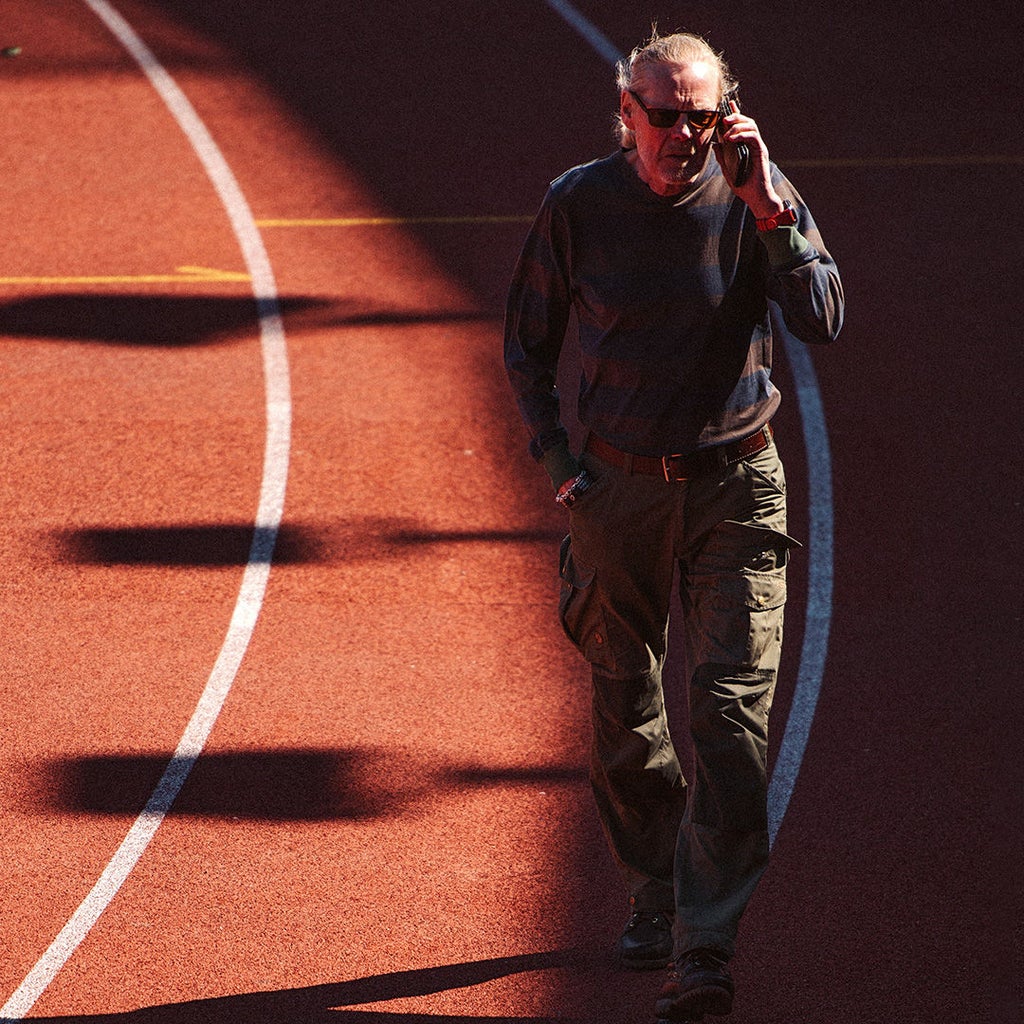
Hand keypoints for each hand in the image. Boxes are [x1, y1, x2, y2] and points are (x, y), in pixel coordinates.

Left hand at [713, 101, 787, 220]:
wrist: (756, 197)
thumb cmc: (743, 186)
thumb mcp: (728, 170)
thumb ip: (722, 157)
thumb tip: (715, 145)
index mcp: (746, 146)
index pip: (741, 126)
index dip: (735, 114)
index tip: (727, 105)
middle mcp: (753, 144)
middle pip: (747, 122)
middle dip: (735, 117)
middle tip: (723, 119)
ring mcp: (758, 146)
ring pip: (751, 126)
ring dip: (737, 125)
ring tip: (726, 132)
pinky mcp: (761, 151)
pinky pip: (753, 136)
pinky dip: (741, 134)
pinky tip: (731, 138)